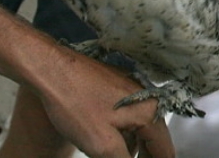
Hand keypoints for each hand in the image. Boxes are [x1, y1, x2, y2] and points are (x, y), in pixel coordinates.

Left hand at [35, 48, 173, 157]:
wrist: (53, 70)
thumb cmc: (74, 103)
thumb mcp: (102, 144)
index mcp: (150, 112)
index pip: (165, 150)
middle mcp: (148, 98)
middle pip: (155, 139)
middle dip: (146, 155)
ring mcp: (134, 90)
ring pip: (142, 128)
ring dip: (135, 146)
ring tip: (121, 155)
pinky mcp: (119, 87)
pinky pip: (130, 117)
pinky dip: (125, 133)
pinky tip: (112, 142)